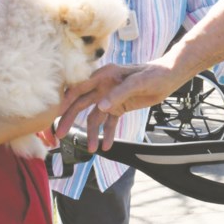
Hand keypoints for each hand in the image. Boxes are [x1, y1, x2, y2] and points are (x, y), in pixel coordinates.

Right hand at [56, 62, 178, 151]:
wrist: (169, 77)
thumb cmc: (154, 74)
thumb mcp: (137, 82)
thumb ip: (118, 94)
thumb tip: (100, 107)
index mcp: (104, 75)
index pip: (79, 88)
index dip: (65, 100)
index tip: (54, 114)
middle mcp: (103, 86)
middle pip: (81, 104)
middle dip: (69, 119)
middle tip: (60, 135)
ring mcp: (110, 98)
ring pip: (94, 117)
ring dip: (91, 133)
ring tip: (91, 149)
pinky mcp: (119, 107)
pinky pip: (109, 122)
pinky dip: (107, 133)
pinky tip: (106, 146)